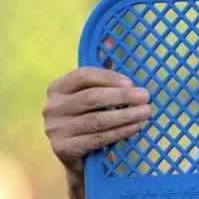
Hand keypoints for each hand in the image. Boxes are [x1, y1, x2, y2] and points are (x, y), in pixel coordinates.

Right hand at [43, 67, 152, 181]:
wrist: (79, 158)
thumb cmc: (89, 117)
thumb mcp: (92, 94)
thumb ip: (102, 72)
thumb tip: (111, 40)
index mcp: (57, 88)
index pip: (83, 75)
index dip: (109, 77)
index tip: (132, 82)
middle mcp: (52, 107)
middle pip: (91, 98)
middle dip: (123, 97)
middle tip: (146, 97)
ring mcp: (55, 129)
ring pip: (96, 120)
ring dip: (126, 115)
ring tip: (146, 112)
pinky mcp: (63, 149)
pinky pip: (97, 138)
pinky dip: (119, 132)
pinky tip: (135, 127)